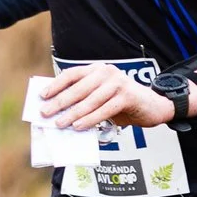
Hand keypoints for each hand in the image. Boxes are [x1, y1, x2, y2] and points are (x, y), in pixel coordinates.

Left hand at [40, 61, 171, 129]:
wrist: (154, 106)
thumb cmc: (123, 102)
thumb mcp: (102, 96)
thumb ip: (85, 98)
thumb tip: (59, 111)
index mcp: (97, 70)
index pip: (72, 74)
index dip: (56, 85)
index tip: (42, 96)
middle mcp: (106, 72)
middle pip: (78, 88)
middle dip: (60, 102)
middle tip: (46, 113)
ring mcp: (117, 83)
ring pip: (90, 101)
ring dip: (73, 114)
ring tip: (60, 123)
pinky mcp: (127, 96)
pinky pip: (104, 110)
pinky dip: (90, 119)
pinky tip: (79, 126)